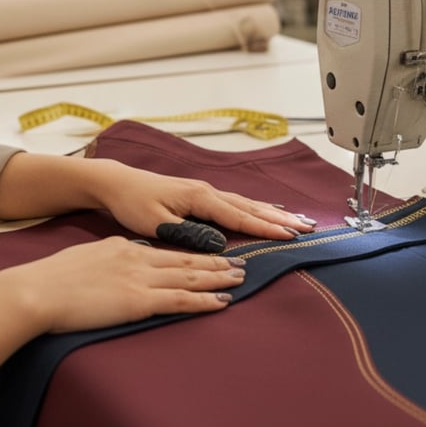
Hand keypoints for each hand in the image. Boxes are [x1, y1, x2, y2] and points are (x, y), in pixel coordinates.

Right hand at [10, 236, 245, 333]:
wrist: (36, 291)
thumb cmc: (51, 280)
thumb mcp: (85, 259)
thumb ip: (107, 260)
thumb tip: (119, 266)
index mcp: (123, 247)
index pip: (166, 250)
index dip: (193, 253)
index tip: (211, 254)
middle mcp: (137, 258)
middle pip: (186, 260)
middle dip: (215, 263)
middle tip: (241, 264)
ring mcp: (139, 279)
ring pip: (190, 278)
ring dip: (218, 279)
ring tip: (240, 280)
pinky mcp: (138, 301)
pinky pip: (180, 301)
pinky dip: (204, 302)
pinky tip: (222, 303)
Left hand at [94, 161, 314, 246]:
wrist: (117, 184)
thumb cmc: (133, 204)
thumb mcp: (157, 223)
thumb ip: (189, 233)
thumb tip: (220, 242)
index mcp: (200, 198)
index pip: (239, 217)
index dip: (266, 228)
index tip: (290, 236)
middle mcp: (207, 192)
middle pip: (250, 207)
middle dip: (280, 219)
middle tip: (308, 228)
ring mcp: (205, 192)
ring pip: (246, 204)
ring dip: (272, 212)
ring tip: (297, 220)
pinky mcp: (200, 196)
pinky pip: (236, 203)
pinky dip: (256, 208)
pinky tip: (266, 211)